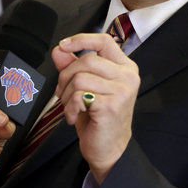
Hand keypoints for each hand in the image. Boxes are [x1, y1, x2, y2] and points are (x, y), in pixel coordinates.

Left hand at [52, 33, 139, 183]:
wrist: (109, 148)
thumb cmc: (99, 117)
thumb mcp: (85, 87)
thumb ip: (73, 66)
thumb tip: (59, 49)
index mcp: (125, 67)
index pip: (104, 41)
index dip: (81, 40)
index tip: (64, 45)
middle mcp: (127, 76)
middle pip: (87, 60)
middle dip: (66, 76)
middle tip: (62, 93)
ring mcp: (122, 91)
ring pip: (80, 78)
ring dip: (67, 95)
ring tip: (71, 107)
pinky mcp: (111, 106)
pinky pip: (79, 96)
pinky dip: (69, 107)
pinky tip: (73, 116)